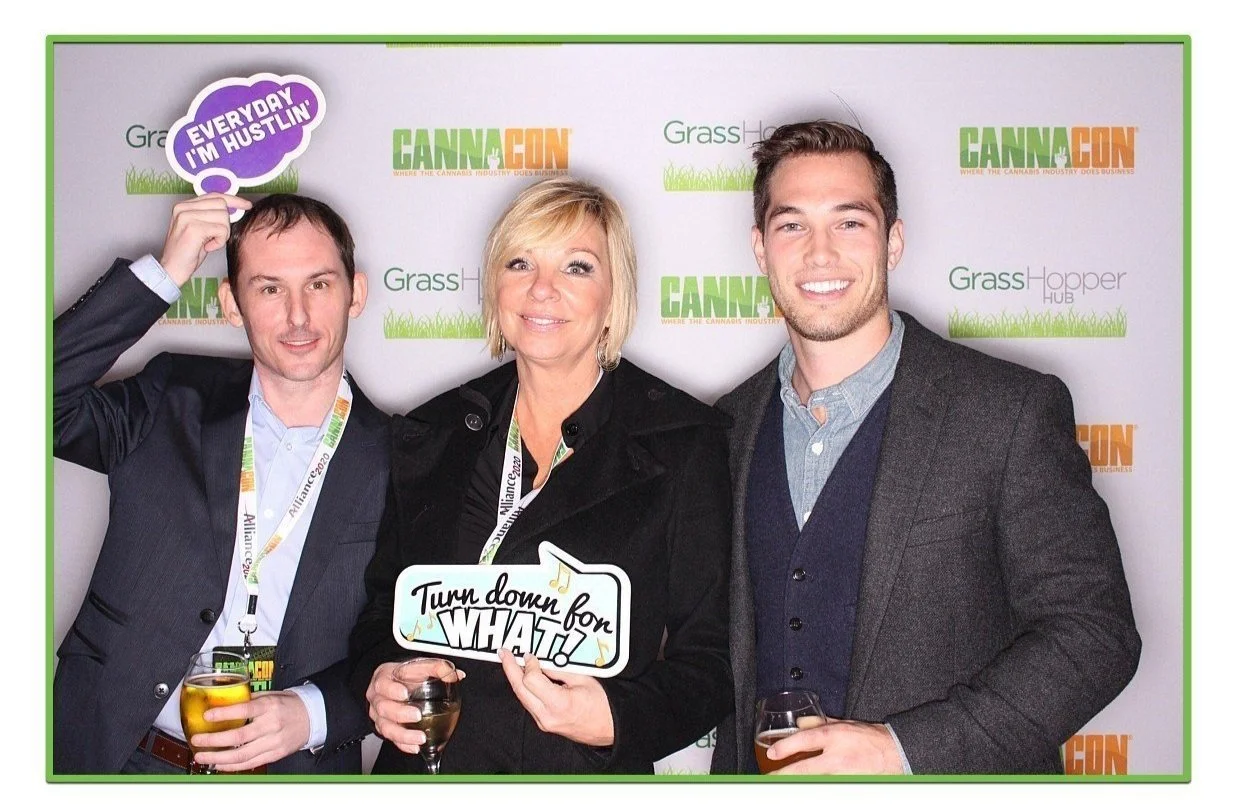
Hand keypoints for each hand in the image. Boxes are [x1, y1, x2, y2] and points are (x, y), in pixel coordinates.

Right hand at [158, 193, 250, 284]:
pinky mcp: (193, 228)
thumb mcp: (200, 229)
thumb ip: (210, 216)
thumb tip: (233, 209)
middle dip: (225, 223)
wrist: (172, 269)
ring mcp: (187, 216)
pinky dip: (219, 242)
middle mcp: (183, 207)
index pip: (214, 195)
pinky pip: (221, 230)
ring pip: (223, 217)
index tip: (246, 205)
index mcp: (184, 206)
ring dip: (222, 234)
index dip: (233, 200)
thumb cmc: (187, 252)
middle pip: (221, 205)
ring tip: (209, 243)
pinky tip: (207, 248)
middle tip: (215, 237)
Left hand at [189, 690, 309, 771]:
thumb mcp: (271, 695)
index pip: (244, 709)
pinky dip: (232, 766)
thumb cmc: (290, 704)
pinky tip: (219, 764)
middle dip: (213, 740)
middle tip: (197, 740)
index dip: (224, 714)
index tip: (207, 716)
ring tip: (203, 756)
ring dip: (218, 758)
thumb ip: (249, 700)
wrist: (313, 717)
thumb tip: (225, 702)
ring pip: (242, 755)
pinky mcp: (275, 754)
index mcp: (270, 706)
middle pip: (238, 737)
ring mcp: (274, 742)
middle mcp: (272, 725)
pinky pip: (250, 763)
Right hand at [365, 661, 466, 755]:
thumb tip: (453, 675)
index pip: (384, 684)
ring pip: (385, 727)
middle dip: (400, 713)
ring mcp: (379, 714)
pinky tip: (415, 746)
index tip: (405, 694)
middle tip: (417, 715)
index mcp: (384, 678)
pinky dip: (403, 744)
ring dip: (403, 734)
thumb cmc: (407, 675)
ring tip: (420, 737)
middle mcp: (378, 697)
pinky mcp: (384, 727)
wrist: (398, 684)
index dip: (392, 690)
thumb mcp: (421, 666)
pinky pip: (391, 739)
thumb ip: (437, 667)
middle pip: (383, 707)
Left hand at [498, 648, 613, 746]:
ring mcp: (544, 723)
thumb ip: (560, 670)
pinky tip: (523, 677)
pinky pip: (529, 703)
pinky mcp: (544, 724)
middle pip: (520, 690)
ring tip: (510, 662)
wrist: (608, 729)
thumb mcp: (584, 680)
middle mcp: (547, 716)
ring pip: (522, 697)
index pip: (532, 680)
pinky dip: (524, 688)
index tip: (530, 654)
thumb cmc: (601, 706)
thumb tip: (542, 661)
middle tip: (503, 653)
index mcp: (559, 704)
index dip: (529, 664)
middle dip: (509, 669)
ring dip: (514, 679)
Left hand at [767, 718, 903, 774]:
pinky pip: (827, 786)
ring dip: (801, 782)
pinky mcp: (848, 784)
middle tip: (772, 777)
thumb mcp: (843, 723)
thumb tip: (799, 725)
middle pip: (805, 769)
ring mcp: (843, 773)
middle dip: (786, 775)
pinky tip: (807, 786)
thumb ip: (819, 723)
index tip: (772, 754)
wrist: (895, 753)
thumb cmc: (870, 737)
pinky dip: (816, 786)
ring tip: (786, 782)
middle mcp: (838, 756)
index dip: (786, 747)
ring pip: (814, 781)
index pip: (805, 740)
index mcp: (835, 736)